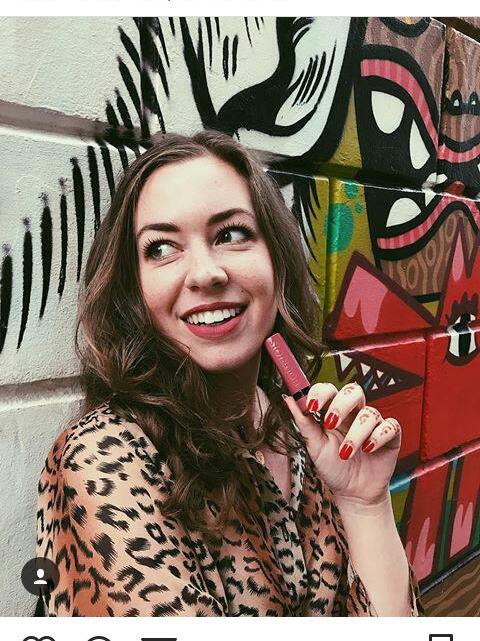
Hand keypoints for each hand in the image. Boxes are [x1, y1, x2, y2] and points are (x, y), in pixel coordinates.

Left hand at [282, 382, 400, 505]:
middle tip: (330, 423)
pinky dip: (378, 437)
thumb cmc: (333, 467)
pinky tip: (369, 450)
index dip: (321, 392)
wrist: (353, 493)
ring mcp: (373, 424)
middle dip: (341, 404)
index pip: (330, 389)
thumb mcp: (314, 446)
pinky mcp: (390, 436)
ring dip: (355, 433)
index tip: (311, 405)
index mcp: (334, 412)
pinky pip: (390, 426)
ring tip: (346, 453)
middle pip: (353, 391)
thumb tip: (288, 398)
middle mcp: (354, 414)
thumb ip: (303, 422)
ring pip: (369, 413)